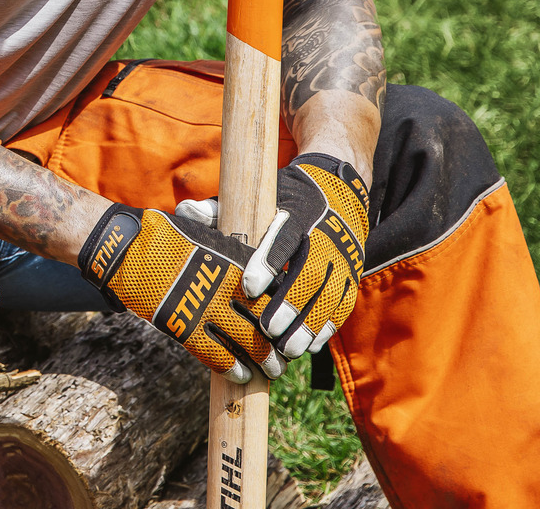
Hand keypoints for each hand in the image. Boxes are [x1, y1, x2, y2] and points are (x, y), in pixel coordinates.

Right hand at [78, 205, 283, 383]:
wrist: (124, 248)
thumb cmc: (165, 237)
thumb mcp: (206, 237)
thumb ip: (233, 256)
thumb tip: (260, 270)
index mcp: (234, 261)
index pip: (273, 292)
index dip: (287, 312)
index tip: (294, 325)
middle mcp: (224, 286)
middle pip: (265, 321)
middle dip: (279, 343)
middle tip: (286, 358)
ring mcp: (204, 307)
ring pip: (246, 342)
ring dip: (262, 361)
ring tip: (271, 373)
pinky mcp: (184, 325)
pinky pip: (215, 353)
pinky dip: (230, 367)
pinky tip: (240, 376)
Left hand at [175, 153, 369, 360]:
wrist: (338, 192)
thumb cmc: (283, 201)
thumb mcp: (257, 196)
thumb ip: (221, 208)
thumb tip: (185, 212)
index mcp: (297, 213)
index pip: (284, 237)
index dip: (267, 262)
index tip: (248, 288)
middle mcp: (324, 235)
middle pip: (311, 272)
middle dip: (290, 304)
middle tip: (267, 331)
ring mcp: (343, 257)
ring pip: (332, 294)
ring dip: (310, 324)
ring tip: (287, 348)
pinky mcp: (353, 275)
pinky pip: (344, 305)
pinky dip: (327, 326)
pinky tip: (309, 347)